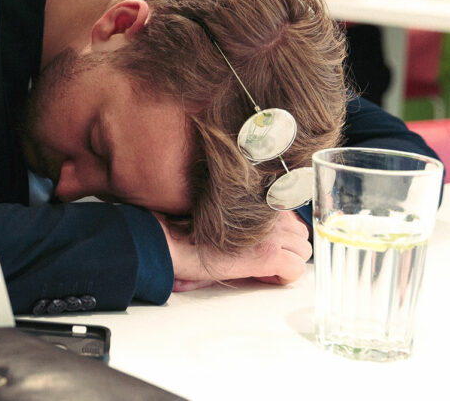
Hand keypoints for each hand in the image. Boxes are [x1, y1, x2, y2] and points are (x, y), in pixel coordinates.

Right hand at [158, 211, 311, 291]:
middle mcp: (268, 213)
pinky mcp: (267, 254)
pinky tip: (261, 275)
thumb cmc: (186, 230)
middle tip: (263, 258)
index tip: (260, 244)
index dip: (279, 235)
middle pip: (301, 234)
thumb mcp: (218, 214)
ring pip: (303, 251)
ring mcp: (270, 233)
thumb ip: (244, 214)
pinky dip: (283, 276)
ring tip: (261, 266)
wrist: (171, 241)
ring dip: (286, 261)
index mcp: (257, 199)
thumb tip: (261, 227)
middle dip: (287, 248)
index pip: (290, 216)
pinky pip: (295, 269)